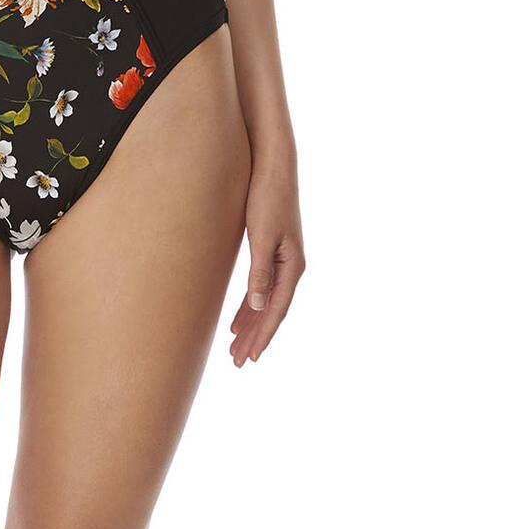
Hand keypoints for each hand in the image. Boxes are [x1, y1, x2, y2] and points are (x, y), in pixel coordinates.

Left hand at [228, 151, 303, 366]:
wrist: (273, 166)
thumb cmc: (267, 198)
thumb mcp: (262, 236)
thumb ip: (261, 272)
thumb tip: (258, 307)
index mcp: (293, 266)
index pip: (276, 311)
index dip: (263, 336)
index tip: (248, 357)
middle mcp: (291, 267)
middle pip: (271, 311)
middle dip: (255, 337)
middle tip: (238, 362)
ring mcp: (282, 259)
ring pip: (265, 301)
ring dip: (252, 324)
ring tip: (235, 346)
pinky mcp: (271, 250)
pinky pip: (261, 287)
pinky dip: (250, 304)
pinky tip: (239, 316)